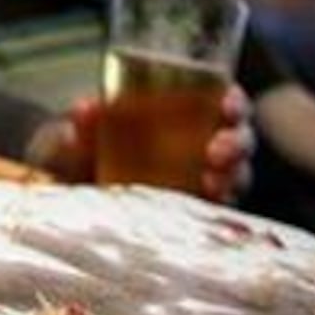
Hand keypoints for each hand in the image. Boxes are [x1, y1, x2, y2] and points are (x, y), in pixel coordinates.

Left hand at [25, 84, 255, 203]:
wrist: (75, 191)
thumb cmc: (86, 150)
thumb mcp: (80, 135)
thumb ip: (83, 124)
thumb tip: (86, 110)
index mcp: (186, 113)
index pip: (226, 101)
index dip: (234, 101)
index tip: (226, 102)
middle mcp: (204, 145)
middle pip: (240, 140)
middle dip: (236, 143)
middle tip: (216, 152)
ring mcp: (205, 181)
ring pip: (237, 177)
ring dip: (232, 178)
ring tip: (212, 183)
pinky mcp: (198, 212)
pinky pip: (220, 213)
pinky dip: (219, 208)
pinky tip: (207, 206)